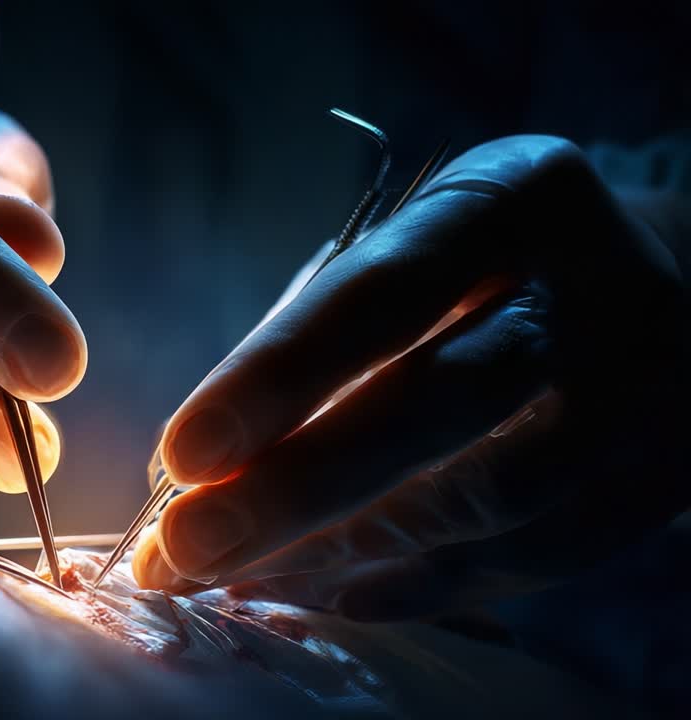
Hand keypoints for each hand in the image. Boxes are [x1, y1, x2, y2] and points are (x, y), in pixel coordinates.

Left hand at [134, 135, 688, 619]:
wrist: (656, 293)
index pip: (381, 291)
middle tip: (187, 548)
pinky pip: (527, 560)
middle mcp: (594, 291)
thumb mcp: (415, 254)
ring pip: (487, 499)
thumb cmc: (485, 274)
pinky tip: (329, 589)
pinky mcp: (656, 482)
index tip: (182, 456)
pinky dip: (414, 585)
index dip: (276, 376)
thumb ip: (319, 343)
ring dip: (345, 549)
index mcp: (513, 199)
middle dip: (297, 487)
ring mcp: (642, 394)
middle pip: (438, 402)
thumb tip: (198, 472)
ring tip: (241, 572)